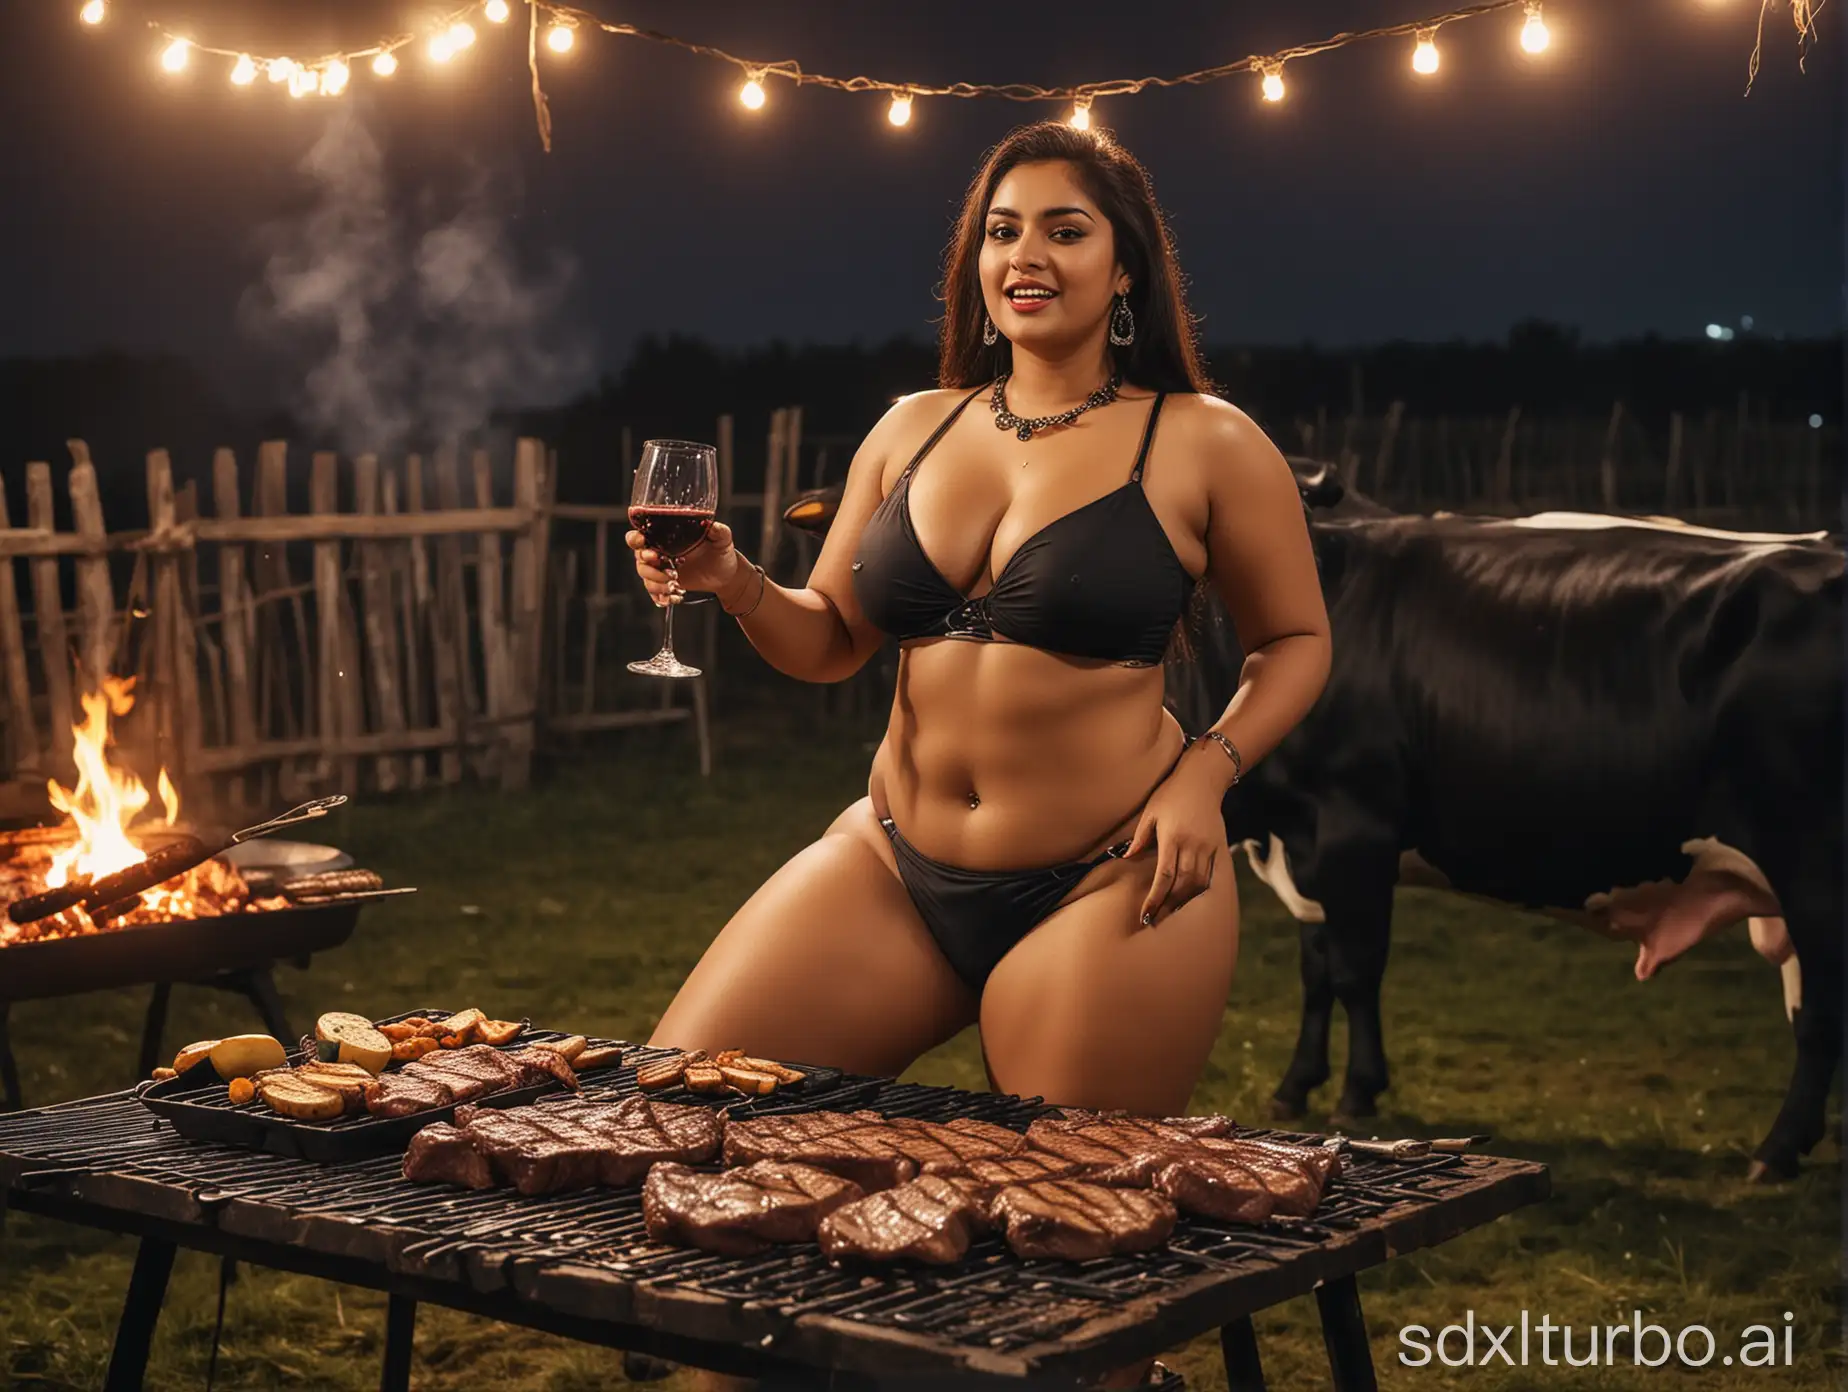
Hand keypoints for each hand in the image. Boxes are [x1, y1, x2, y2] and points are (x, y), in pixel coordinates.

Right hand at [627, 521, 739, 606]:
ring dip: (657, 583)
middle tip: (670, 571)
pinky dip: (662, 596)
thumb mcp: (722, 539)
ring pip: (645, 577)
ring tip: (675, 584)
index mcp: (666, 538)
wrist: (726, 575)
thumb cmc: (721, 552)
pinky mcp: (665, 585)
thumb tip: (711, 525)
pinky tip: (675, 596)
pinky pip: (654, 593)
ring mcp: (661, 570)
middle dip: (650, 567)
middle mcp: (659, 552)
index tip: (642, 542)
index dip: (635, 538)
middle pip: (639, 559)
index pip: (640, 535)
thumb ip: (718, 531)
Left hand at [1124, 748, 1233, 927]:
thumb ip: (1140, 838)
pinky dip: (1198, 890)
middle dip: (1168, 906)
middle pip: (1182, 886)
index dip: (1154, 900)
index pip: (1163, 877)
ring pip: (1198, 884)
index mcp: (1173, 838)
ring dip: (1184, 901)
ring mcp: (1207, 847)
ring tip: (1169, 911)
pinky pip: (1209, 875)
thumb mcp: (1150, 812)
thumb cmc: (1171, 793)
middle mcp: (1192, 846)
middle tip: (1154, 920)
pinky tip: (1187, 898)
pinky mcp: (1217, 846)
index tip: (1145, 916)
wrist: (1202, 779)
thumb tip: (1127, 859)